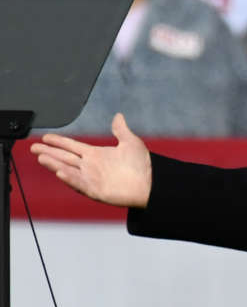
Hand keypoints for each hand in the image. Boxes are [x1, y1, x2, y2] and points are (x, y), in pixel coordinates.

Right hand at [29, 113, 151, 207]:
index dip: (59, 141)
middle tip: (33, 147)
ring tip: (42, 157)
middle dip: (49, 152)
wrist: (152, 184)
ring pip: (68, 169)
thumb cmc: (143, 166)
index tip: (45, 137)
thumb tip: (118, 116)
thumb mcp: (131, 143)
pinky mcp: (96, 190)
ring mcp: (92, 178)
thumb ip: (121, 130)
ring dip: (54, 164)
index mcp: (96, 155)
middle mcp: (91, 166)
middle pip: (64, 157)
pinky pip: (79, 184)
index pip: (72, 146)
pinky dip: (70, 178)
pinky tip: (60, 172)